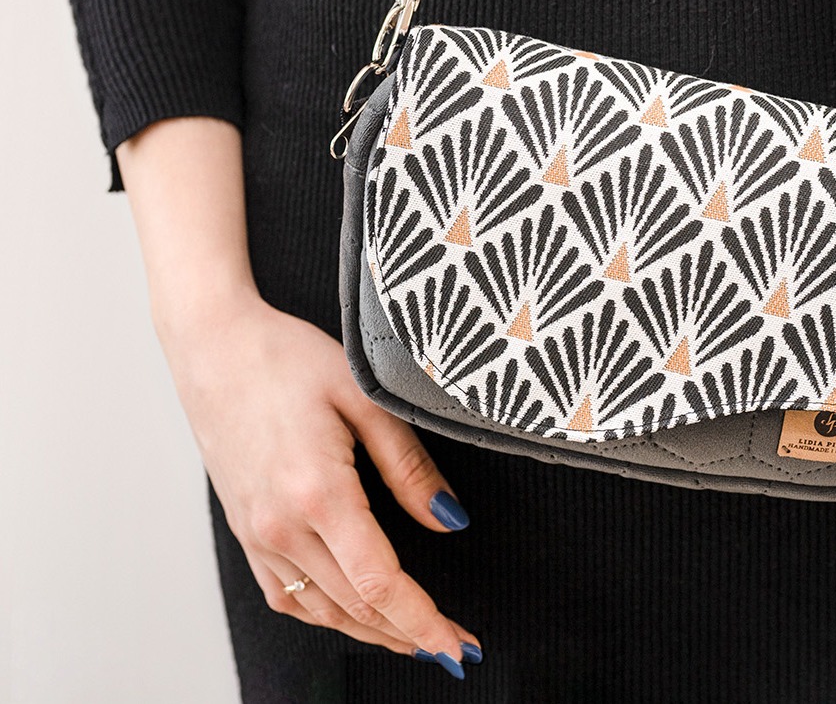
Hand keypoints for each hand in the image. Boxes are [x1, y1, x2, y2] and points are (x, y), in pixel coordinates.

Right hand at [161, 292, 479, 665]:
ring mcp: (257, 534)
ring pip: (320, 611)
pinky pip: (287, 595)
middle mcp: (281, 527)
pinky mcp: (244, 529)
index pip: (380, 584)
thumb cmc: (289, 359)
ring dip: (370, 632)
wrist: (215, 347)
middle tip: (456, 650)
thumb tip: (450, 520)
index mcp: (317, 494)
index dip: (425, 622)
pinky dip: (325, 615)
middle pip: (355, 607)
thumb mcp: (366, 397)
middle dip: (410, 635)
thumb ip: (409, 466)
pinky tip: (353, 612)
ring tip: (415, 639)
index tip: (460, 645)